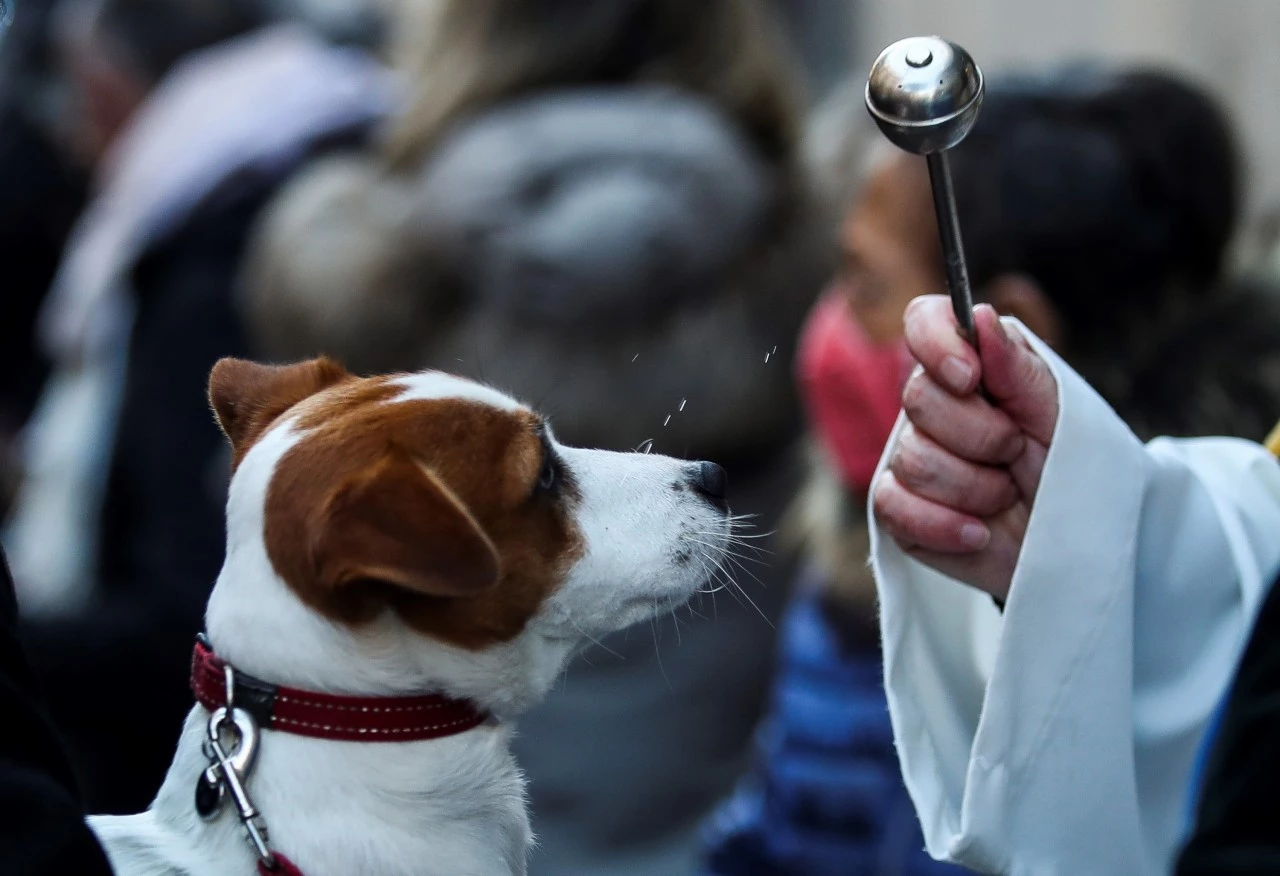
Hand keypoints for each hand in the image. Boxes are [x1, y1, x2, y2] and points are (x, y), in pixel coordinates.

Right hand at [872, 296, 1058, 599]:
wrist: (1072, 543)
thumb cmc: (1070, 472)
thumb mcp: (1062, 415)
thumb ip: (1019, 368)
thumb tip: (979, 316)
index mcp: (971, 366)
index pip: (924, 321)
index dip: (936, 342)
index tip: (969, 376)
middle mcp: (933, 406)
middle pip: (919, 398)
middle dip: (982, 435)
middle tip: (1016, 451)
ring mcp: (909, 458)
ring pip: (913, 460)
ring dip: (975, 488)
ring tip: (1007, 495)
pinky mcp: (898, 509)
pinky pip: (892, 506)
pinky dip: (944, 525)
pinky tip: (979, 533)